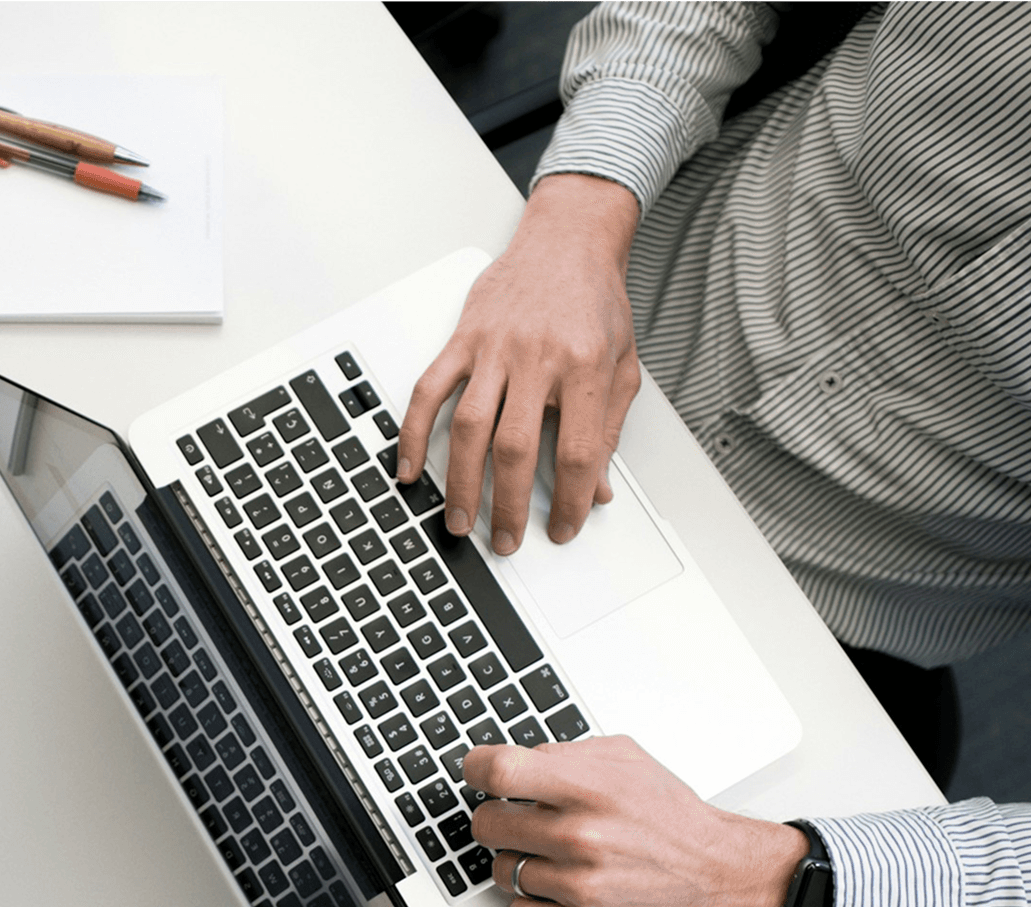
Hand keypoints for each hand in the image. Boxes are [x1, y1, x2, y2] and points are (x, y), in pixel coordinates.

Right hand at [399, 174, 642, 552]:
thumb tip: (599, 488)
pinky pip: (429, 390)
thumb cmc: (594, 302)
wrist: (567, 242)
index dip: (571, 499)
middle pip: (516, 448)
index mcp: (584, 366)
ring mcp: (493, 348)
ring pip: (469, 426)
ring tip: (459, 519)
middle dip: (509, 504)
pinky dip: (413, 432)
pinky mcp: (462, 339)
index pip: (576, 450)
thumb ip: (608, 428)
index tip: (565, 527)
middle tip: (506, 540)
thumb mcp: (621, 366)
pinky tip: (409, 467)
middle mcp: (537, 357)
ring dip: (461, 481)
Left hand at [463, 736, 806, 906]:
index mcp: (590, 790)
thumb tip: (512, 760)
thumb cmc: (670, 818)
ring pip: (501, 870)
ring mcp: (581, 888)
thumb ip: (564, 753)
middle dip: (498, 817)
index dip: (476, 768)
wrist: (718, 875)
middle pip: (487, 824)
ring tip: (556, 855)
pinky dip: (531, 901)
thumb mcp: (625, 759)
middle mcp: (583, 839)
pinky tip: (558, 886)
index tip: (476, 772)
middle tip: (521, 819)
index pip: (500, 773)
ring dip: (520, 861)